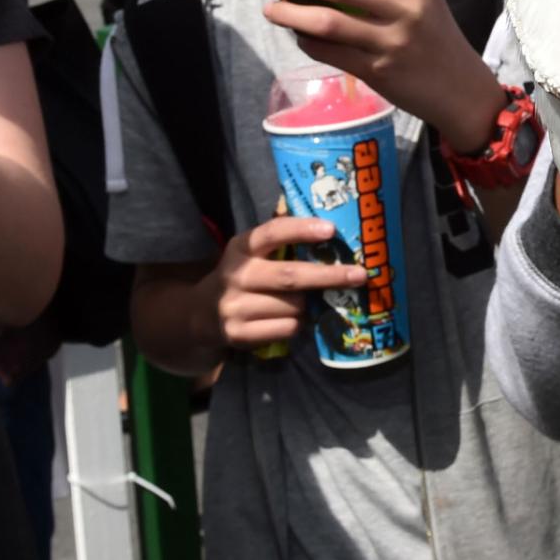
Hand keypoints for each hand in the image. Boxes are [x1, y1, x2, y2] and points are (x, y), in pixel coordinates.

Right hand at [201, 216, 365, 348]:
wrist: (200, 314)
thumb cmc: (243, 277)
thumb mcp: (252, 253)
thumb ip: (281, 240)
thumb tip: (329, 226)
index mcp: (241, 247)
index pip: (272, 233)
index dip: (301, 230)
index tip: (331, 230)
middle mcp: (235, 275)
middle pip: (291, 277)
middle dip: (329, 276)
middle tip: (359, 275)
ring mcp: (235, 307)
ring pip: (294, 306)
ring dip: (309, 305)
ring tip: (306, 302)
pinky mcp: (239, 334)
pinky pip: (288, 328)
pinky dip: (298, 324)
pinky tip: (291, 319)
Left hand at [260, 0, 507, 153]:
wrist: (461, 89)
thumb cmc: (433, 34)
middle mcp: (406, 7)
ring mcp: (390, 41)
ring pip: (326, 22)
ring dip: (290, 12)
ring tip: (271, 8)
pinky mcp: (377, 71)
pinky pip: (328, 52)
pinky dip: (305, 40)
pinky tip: (297, 33)